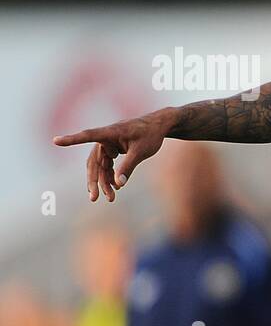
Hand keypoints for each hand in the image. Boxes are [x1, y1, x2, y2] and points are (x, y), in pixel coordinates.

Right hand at [53, 111, 171, 201]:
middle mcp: (105, 138)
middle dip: (94, 181)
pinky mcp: (112, 150)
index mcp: (110, 132)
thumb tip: (119, 184)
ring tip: (110, 198)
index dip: (72, 140)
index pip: (88, 135)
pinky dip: (110, 177)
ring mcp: (107, 145)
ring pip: (100, 166)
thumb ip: (128, 166)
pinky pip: (107, 166)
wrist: (158, 127)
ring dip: (104, 182)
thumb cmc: (150, 135)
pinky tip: (115, 188)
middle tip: (94, 198)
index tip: (56, 141)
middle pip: (94, 161)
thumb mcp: (141, 152)